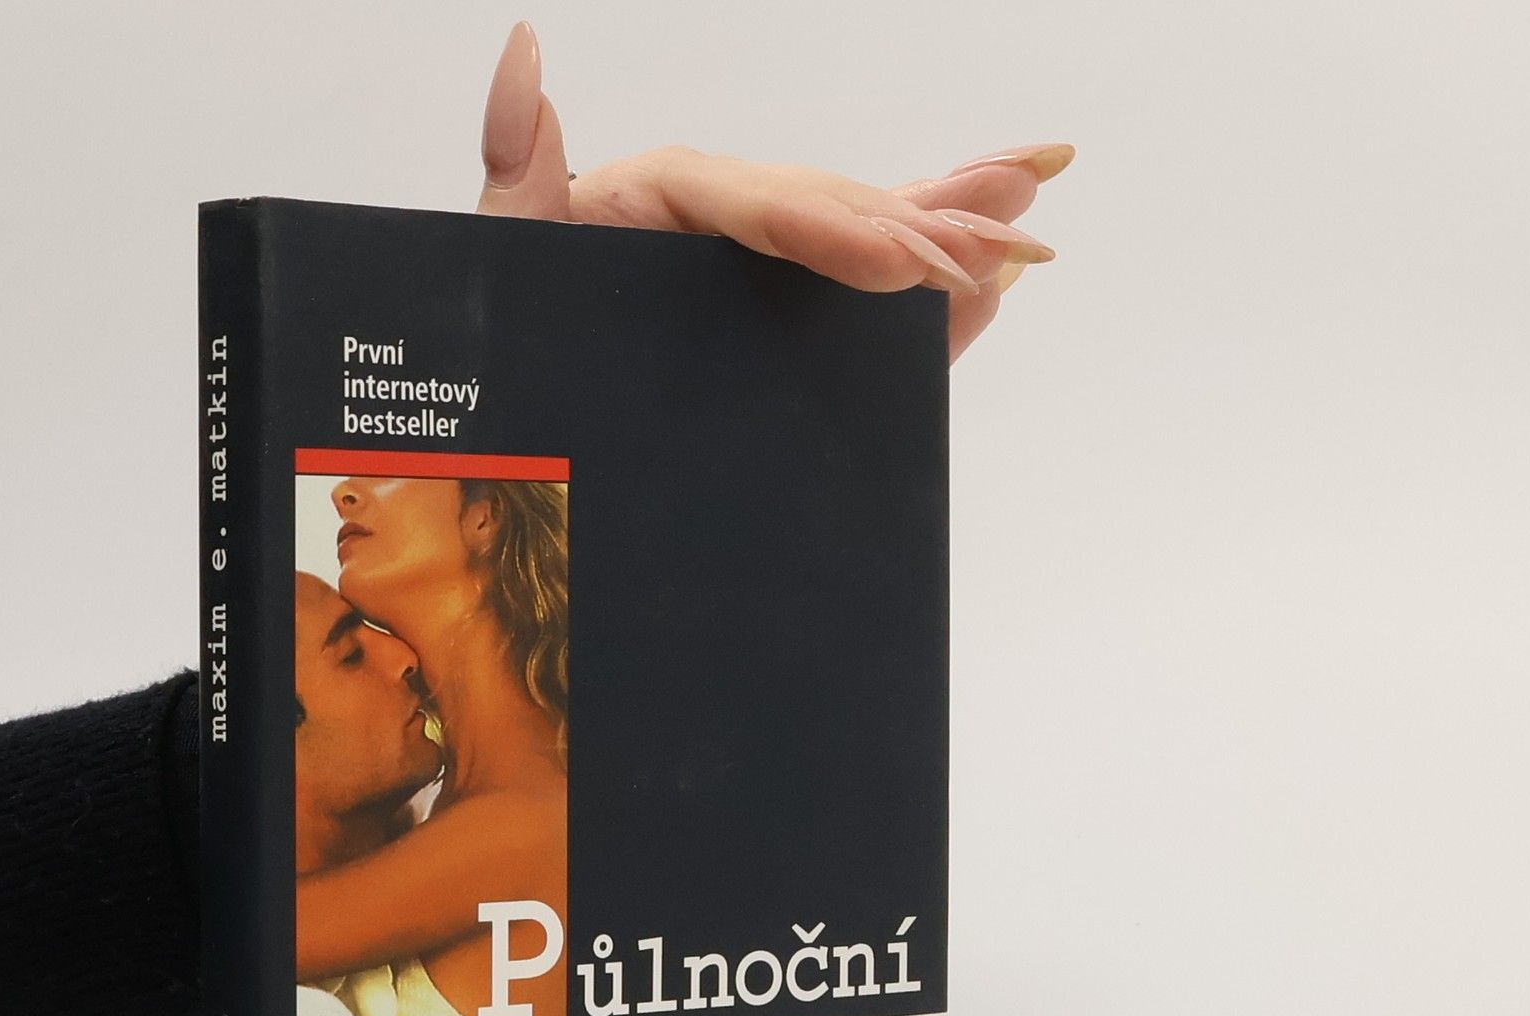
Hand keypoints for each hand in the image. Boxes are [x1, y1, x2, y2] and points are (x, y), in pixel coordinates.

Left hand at [475, 21, 1070, 363]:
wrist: (508, 447)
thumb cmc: (501, 348)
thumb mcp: (498, 256)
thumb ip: (514, 167)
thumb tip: (525, 54)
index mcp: (651, 204)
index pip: (756, 204)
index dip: (831, 225)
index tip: (892, 258)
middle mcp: (712, 229)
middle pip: (829, 215)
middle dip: (915, 231)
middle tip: (992, 257)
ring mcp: (750, 276)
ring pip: (861, 240)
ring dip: (951, 225)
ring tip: (1030, 204)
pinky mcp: (774, 322)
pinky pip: (860, 302)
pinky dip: (928, 290)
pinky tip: (993, 276)